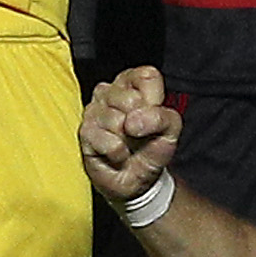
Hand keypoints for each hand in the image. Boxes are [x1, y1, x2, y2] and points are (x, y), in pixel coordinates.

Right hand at [78, 66, 184, 202]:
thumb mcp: (171, 130)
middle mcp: (110, 91)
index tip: (154, 116)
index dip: (154, 101)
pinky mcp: (84, 132)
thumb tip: (133, 120)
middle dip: (141, 124)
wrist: (137, 180)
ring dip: (128, 141)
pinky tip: (117, 154)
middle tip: (139, 134)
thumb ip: (162, 117)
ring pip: (116, 121)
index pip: (146, 76)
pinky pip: (107, 141)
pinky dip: (118, 153)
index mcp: (133, 82)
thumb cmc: (152, 148)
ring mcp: (94, 110)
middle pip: (131, 99)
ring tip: (127, 144)